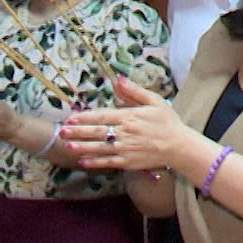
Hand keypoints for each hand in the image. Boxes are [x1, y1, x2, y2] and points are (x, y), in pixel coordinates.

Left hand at [60, 76, 189, 171]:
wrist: (180, 147)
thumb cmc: (168, 122)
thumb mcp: (155, 101)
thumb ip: (134, 91)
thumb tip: (118, 80)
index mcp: (129, 117)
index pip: (102, 116)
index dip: (85, 117)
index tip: (71, 117)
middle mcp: (125, 133)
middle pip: (96, 132)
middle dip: (77, 132)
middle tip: (62, 132)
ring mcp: (125, 149)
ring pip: (98, 148)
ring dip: (81, 147)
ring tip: (66, 146)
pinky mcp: (128, 162)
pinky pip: (108, 162)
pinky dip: (95, 162)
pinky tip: (83, 161)